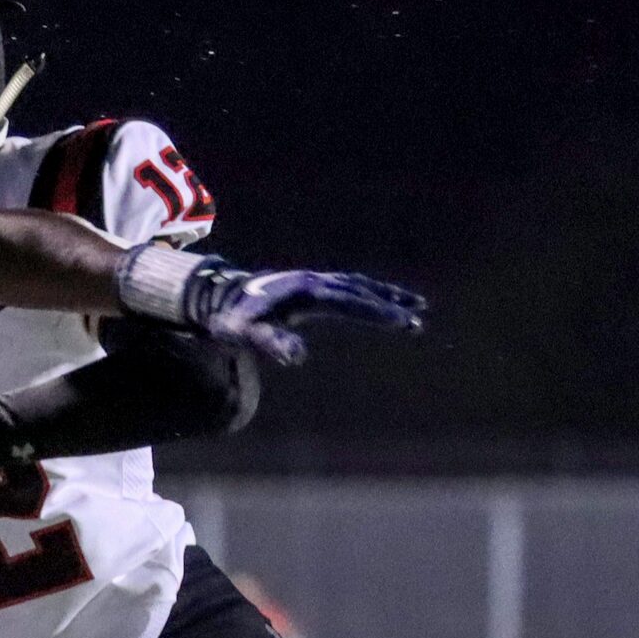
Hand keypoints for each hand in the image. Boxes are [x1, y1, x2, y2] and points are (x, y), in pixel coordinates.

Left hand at [199, 269, 425, 365]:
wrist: (218, 298)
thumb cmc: (232, 321)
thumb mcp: (245, 335)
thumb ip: (270, 343)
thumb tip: (297, 357)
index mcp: (305, 292)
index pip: (350, 302)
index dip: (376, 312)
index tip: (402, 321)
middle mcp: (314, 281)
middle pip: (361, 291)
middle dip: (391, 305)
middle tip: (419, 320)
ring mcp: (314, 280)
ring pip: (360, 285)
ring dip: (387, 295)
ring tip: (417, 305)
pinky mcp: (312, 285)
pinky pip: (350, 286)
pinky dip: (371, 292)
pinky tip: (383, 300)